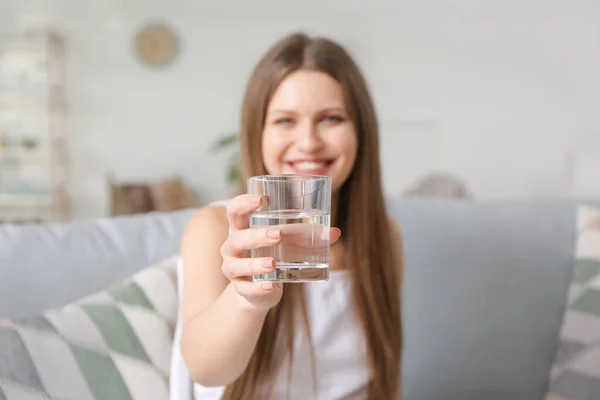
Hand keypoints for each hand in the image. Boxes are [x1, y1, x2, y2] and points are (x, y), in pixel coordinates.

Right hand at [220, 194, 340, 311]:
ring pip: (236, 265)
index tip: (261, 199)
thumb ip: (308, 237)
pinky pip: (246, 288)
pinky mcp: (241, 289)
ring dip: (255, 263)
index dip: (243, 202)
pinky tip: (271, 285)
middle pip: (236, 238)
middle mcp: (232, 247)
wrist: (259, 290)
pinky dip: (258, 287)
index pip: (233, 210)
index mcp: (241, 229)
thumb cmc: (272, 256)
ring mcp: (233, 269)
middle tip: (279, 234)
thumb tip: (335, 232)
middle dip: (256, 235)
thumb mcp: (287, 244)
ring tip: (273, 262)